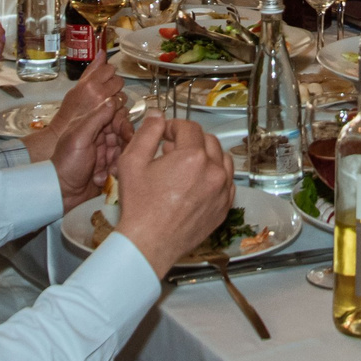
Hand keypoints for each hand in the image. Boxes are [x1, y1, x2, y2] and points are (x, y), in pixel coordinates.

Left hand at [40, 78, 127, 207]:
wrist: (62, 192)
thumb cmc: (67, 163)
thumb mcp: (79, 137)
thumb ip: (96, 117)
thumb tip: (113, 99)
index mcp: (91, 125)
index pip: (115, 116)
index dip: (123, 124)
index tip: (126, 134)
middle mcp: (100, 136)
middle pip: (123, 133)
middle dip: (124, 145)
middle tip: (118, 157)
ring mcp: (105, 152)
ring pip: (124, 149)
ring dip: (118, 161)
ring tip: (110, 171)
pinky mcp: (108, 167)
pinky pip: (121, 164)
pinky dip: (115, 171)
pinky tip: (103, 178)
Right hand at [111, 114, 235, 277]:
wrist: (149, 244)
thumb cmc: (139, 206)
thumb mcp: (132, 162)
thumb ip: (147, 133)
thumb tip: (158, 116)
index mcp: (192, 157)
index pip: (189, 127)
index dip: (173, 126)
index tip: (164, 135)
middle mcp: (213, 171)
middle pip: (208, 140)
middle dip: (190, 140)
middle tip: (171, 150)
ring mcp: (222, 191)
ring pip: (222, 159)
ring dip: (206, 156)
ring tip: (186, 165)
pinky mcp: (223, 208)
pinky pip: (227, 182)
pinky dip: (215, 176)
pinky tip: (197, 183)